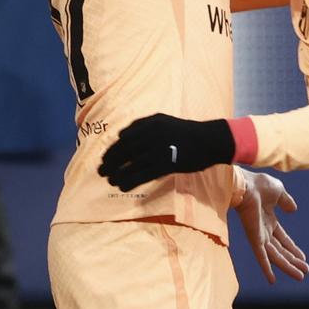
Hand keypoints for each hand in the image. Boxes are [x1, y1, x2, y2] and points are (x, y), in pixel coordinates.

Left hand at [98, 113, 233, 191]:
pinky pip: (142, 175)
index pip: (124, 138)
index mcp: (150, 123)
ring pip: (131, 164)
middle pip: (124, 150)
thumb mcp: (164, 121)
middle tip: (100, 170)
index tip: (105, 158)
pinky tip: (123, 187)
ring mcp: (158, 150)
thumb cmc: (185, 132)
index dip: (112, 149)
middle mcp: (152, 134)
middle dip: (110, 162)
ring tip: (110, 180)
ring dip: (117, 173)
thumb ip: (143, 125)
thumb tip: (121, 135)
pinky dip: (130, 181)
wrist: (209, 140)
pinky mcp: (165, 164)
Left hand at [235, 171, 308, 283]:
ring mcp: (258, 236)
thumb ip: (286, 201)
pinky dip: (266, 268)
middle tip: (304, 271)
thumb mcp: (279, 191)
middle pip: (280, 250)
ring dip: (287, 267)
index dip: (292, 248)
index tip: (303, 257)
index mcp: (268, 220)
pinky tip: (272, 280)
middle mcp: (263, 230)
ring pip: (275, 257)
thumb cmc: (259, 185)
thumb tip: (294, 209)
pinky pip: (261, 257)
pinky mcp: (254, 239)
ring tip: (300, 277)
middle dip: (293, 261)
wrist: (246, 185)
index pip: (282, 238)